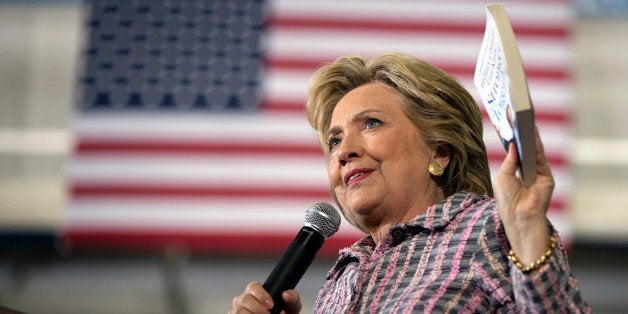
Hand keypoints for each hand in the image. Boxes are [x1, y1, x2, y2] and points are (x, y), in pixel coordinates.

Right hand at [229, 281, 301, 313]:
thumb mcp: (291, 308)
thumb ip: (293, 299)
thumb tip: (286, 294)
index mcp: (255, 292)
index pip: (253, 286)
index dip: (261, 294)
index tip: (271, 304)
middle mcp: (243, 300)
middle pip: (243, 299)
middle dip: (257, 308)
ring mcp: (236, 311)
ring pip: (238, 311)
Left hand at [494, 127, 554, 264]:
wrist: (520, 216)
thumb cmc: (507, 200)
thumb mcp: (503, 177)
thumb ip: (509, 160)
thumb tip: (513, 144)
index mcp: (514, 174)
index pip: (513, 154)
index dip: (511, 140)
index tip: (507, 125)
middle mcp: (526, 173)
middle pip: (524, 150)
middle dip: (521, 136)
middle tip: (516, 118)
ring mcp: (537, 175)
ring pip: (534, 152)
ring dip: (530, 137)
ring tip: (525, 121)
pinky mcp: (546, 177)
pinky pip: (541, 158)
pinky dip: (537, 146)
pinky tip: (532, 134)